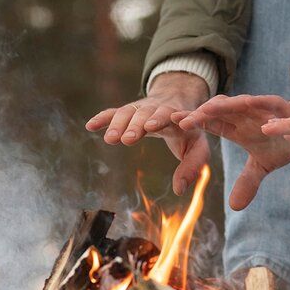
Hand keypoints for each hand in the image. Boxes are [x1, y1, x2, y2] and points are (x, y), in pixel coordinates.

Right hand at [86, 72, 210, 194]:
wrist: (176, 100)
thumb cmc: (188, 129)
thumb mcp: (198, 147)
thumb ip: (192, 166)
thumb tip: (179, 190)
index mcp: (176, 116)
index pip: (168, 115)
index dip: (160, 119)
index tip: (151, 126)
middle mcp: (156, 109)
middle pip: (145, 114)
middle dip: (136, 125)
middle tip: (128, 138)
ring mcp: (140, 109)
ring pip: (128, 113)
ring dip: (119, 124)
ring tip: (111, 139)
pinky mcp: (128, 112)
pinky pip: (113, 113)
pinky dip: (103, 118)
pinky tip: (90, 126)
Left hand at [174, 76, 289, 210]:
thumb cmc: (283, 142)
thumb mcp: (263, 166)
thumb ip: (248, 182)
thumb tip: (234, 206)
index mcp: (237, 125)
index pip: (210, 123)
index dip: (192, 123)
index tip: (170, 126)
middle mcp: (246, 114)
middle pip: (219, 111)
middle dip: (200, 114)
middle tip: (179, 119)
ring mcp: (264, 108)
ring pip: (241, 103)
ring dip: (225, 106)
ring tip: (207, 110)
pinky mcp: (286, 107)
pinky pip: (275, 106)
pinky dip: (268, 112)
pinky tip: (261, 123)